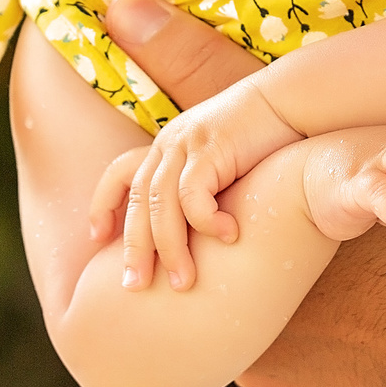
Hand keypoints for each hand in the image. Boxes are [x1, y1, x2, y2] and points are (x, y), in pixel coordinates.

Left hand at [88, 81, 301, 290]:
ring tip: (183, 282)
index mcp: (166, 147)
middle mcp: (169, 144)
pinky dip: (205, 221)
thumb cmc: (263, 137)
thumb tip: (194, 232)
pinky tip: (228, 237)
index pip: (119, 174)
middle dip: (134, 247)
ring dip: (169, 248)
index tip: (95, 238)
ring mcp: (187, 144)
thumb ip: (203, 188)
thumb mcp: (222, 163)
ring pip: (160, 204)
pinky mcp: (210, 147)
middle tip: (134, 286)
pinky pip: (194, 194)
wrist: (290, 100)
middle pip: (137, 201)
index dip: (103, 204)